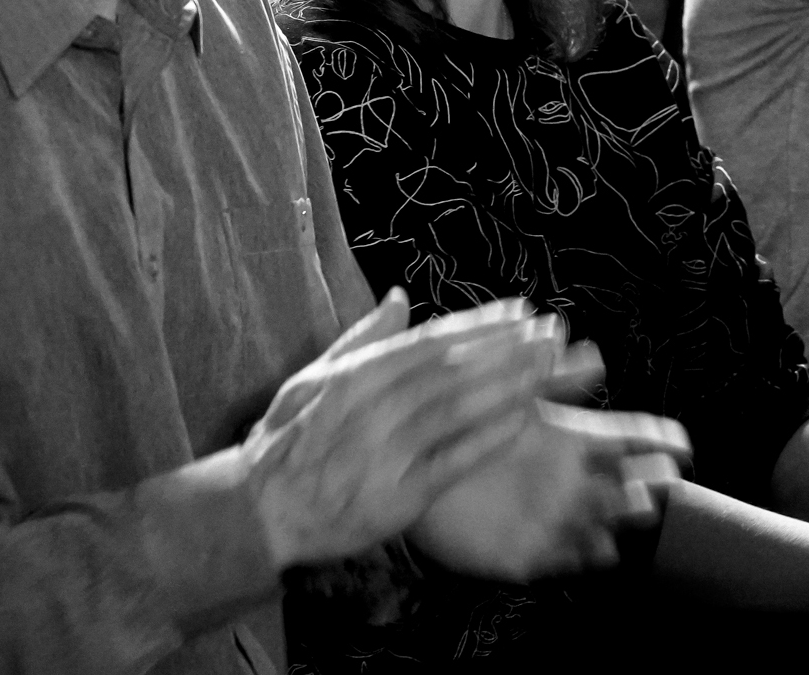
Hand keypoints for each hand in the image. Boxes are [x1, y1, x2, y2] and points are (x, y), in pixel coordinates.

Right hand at [243, 289, 565, 570]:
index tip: (521, 310)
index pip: (429, 340)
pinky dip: (487, 441)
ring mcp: (385, 451)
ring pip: (457, 410)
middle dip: (507, 349)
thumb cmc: (286, 441)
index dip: (480, 324)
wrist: (256, 512)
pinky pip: (452, 462)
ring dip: (507, 387)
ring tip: (549, 368)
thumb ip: (362, 337)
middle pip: (452, 370)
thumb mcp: (311, 378)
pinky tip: (522, 422)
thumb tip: (400, 295)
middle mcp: (372, 407)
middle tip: (552, 334)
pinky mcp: (397, 496)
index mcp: (355, 374)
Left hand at [411, 401, 691, 582]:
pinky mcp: (523, 553)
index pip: (627, 439)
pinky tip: (603, 550)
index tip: (682, 445)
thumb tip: (593, 350)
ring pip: (601, 522)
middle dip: (650, 482)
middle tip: (664, 478)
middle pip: (626, 483)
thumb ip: (549, 376)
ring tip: (637, 507)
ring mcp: (550, 518)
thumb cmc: (463, 426)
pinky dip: (585, 556)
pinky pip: (561, 559)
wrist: (411, 469)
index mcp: (569, 441)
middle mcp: (568, 482)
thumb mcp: (508, 394)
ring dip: (622, 518)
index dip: (658, 441)